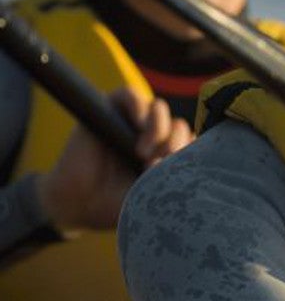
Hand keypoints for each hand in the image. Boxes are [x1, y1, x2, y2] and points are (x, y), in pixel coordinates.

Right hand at [36, 88, 193, 232]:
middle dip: (175, 144)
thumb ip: (173, 180)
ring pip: (159, 108)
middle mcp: (153, 138)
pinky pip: (130, 95)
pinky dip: (138, 106)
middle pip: (179, 126)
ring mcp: (130, 124)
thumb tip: (187, 163)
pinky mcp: (108, 112)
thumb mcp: (153, 196)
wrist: (75, 206)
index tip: (182, 171)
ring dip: (158, 128)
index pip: (193, 141)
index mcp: (168, 156)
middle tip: (156, 165)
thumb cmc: (116, 205)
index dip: (193, 151)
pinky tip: (138, 125)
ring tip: (143, 153)